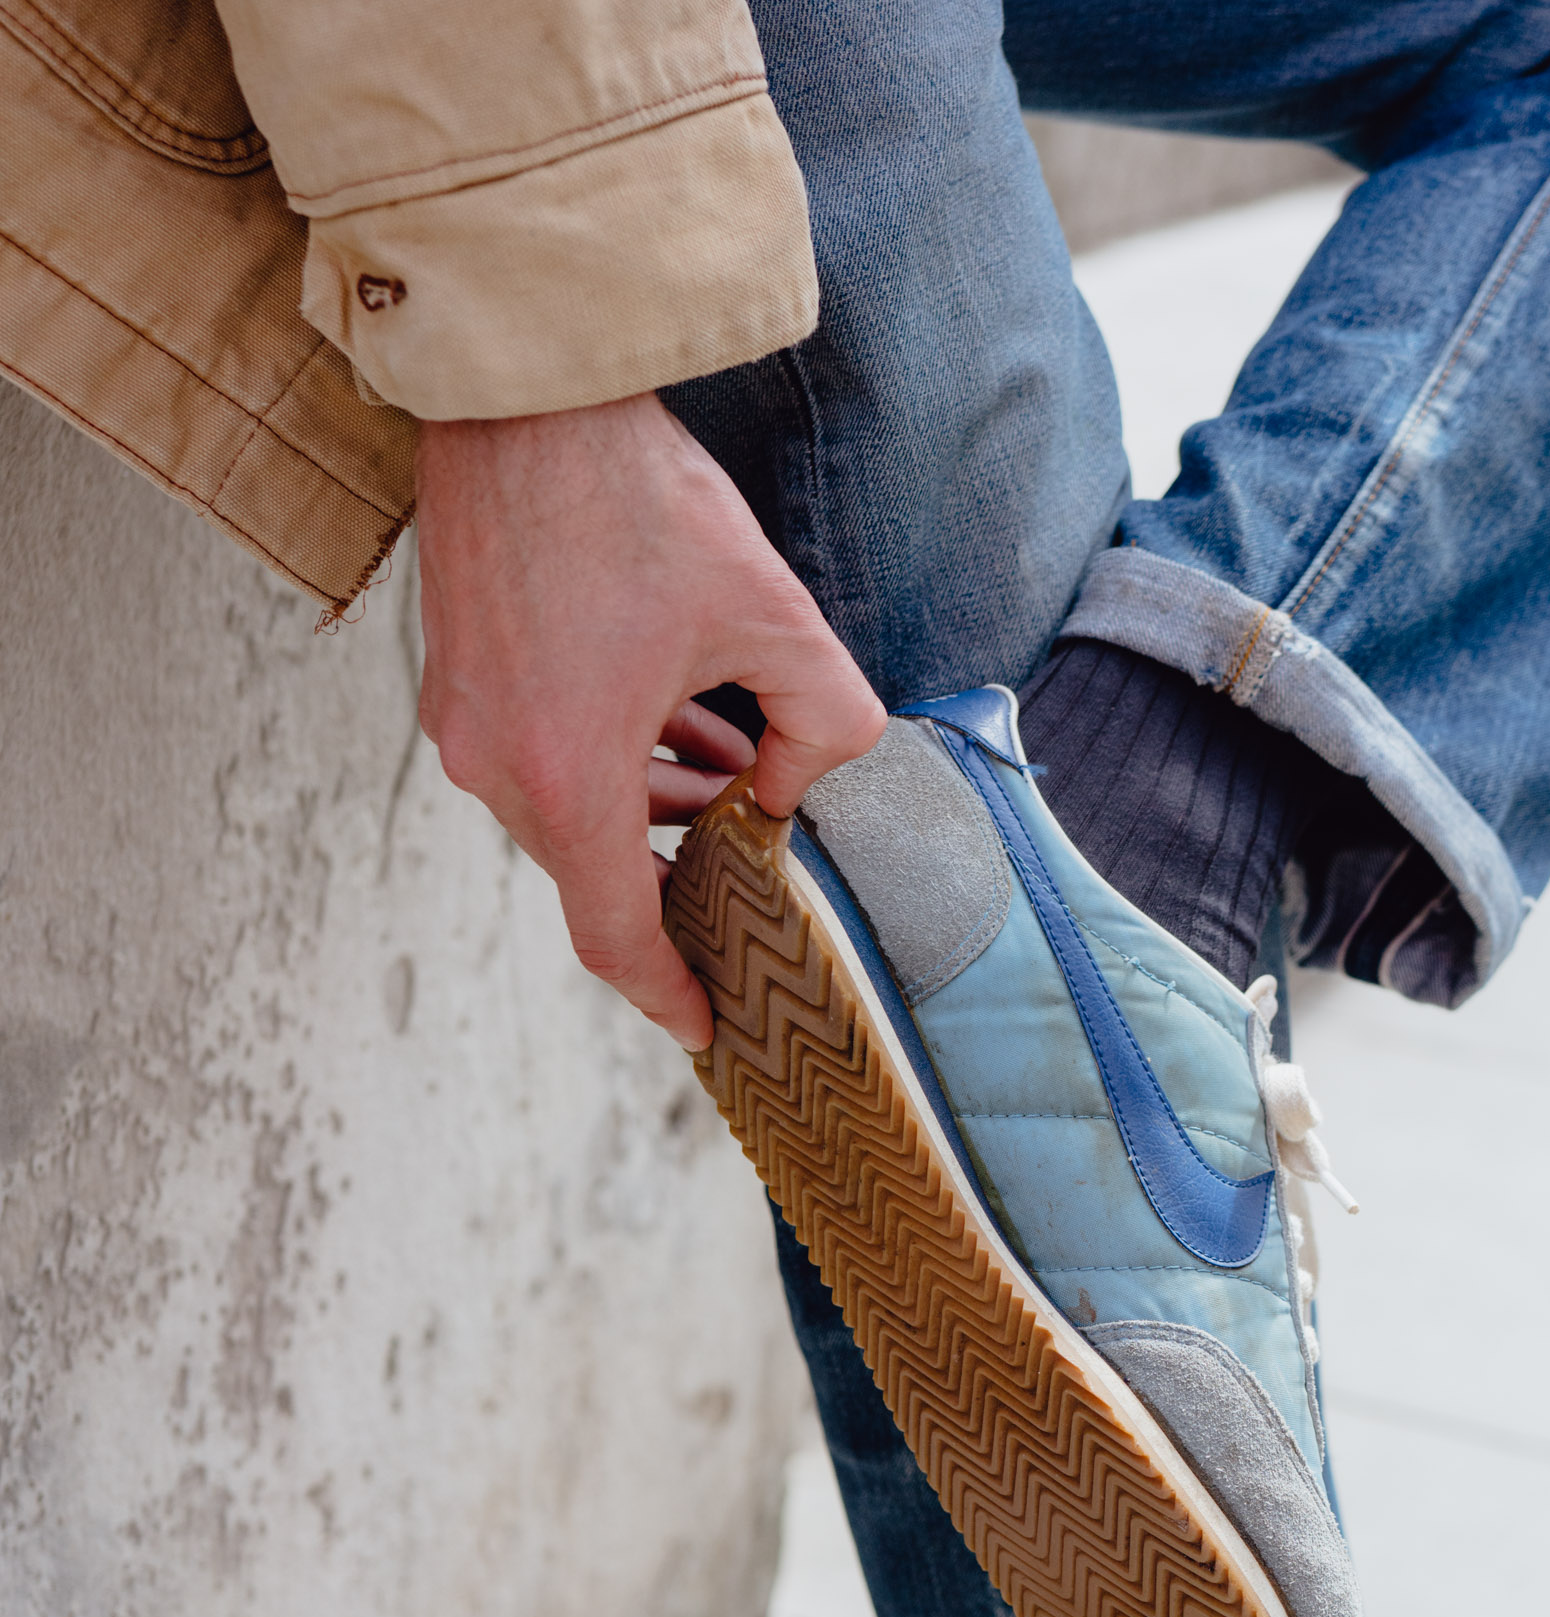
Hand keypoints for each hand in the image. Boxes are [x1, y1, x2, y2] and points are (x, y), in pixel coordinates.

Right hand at [415, 395, 885, 1049]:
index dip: (668, 993)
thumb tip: (809, 789)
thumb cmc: (639, 499)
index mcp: (568, 781)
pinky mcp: (458, 679)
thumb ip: (825, 726)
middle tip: (765, 840)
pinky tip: (687, 713)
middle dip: (688, 862)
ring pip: (576, 809)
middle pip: (602, 865)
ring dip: (657, 803)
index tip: (707, 1026)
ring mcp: (465, 724)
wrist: (524, 391)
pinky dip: (616, 758)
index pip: (616, 937)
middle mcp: (497, 769)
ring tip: (740, 761)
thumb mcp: (775, 617)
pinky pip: (546, 757)